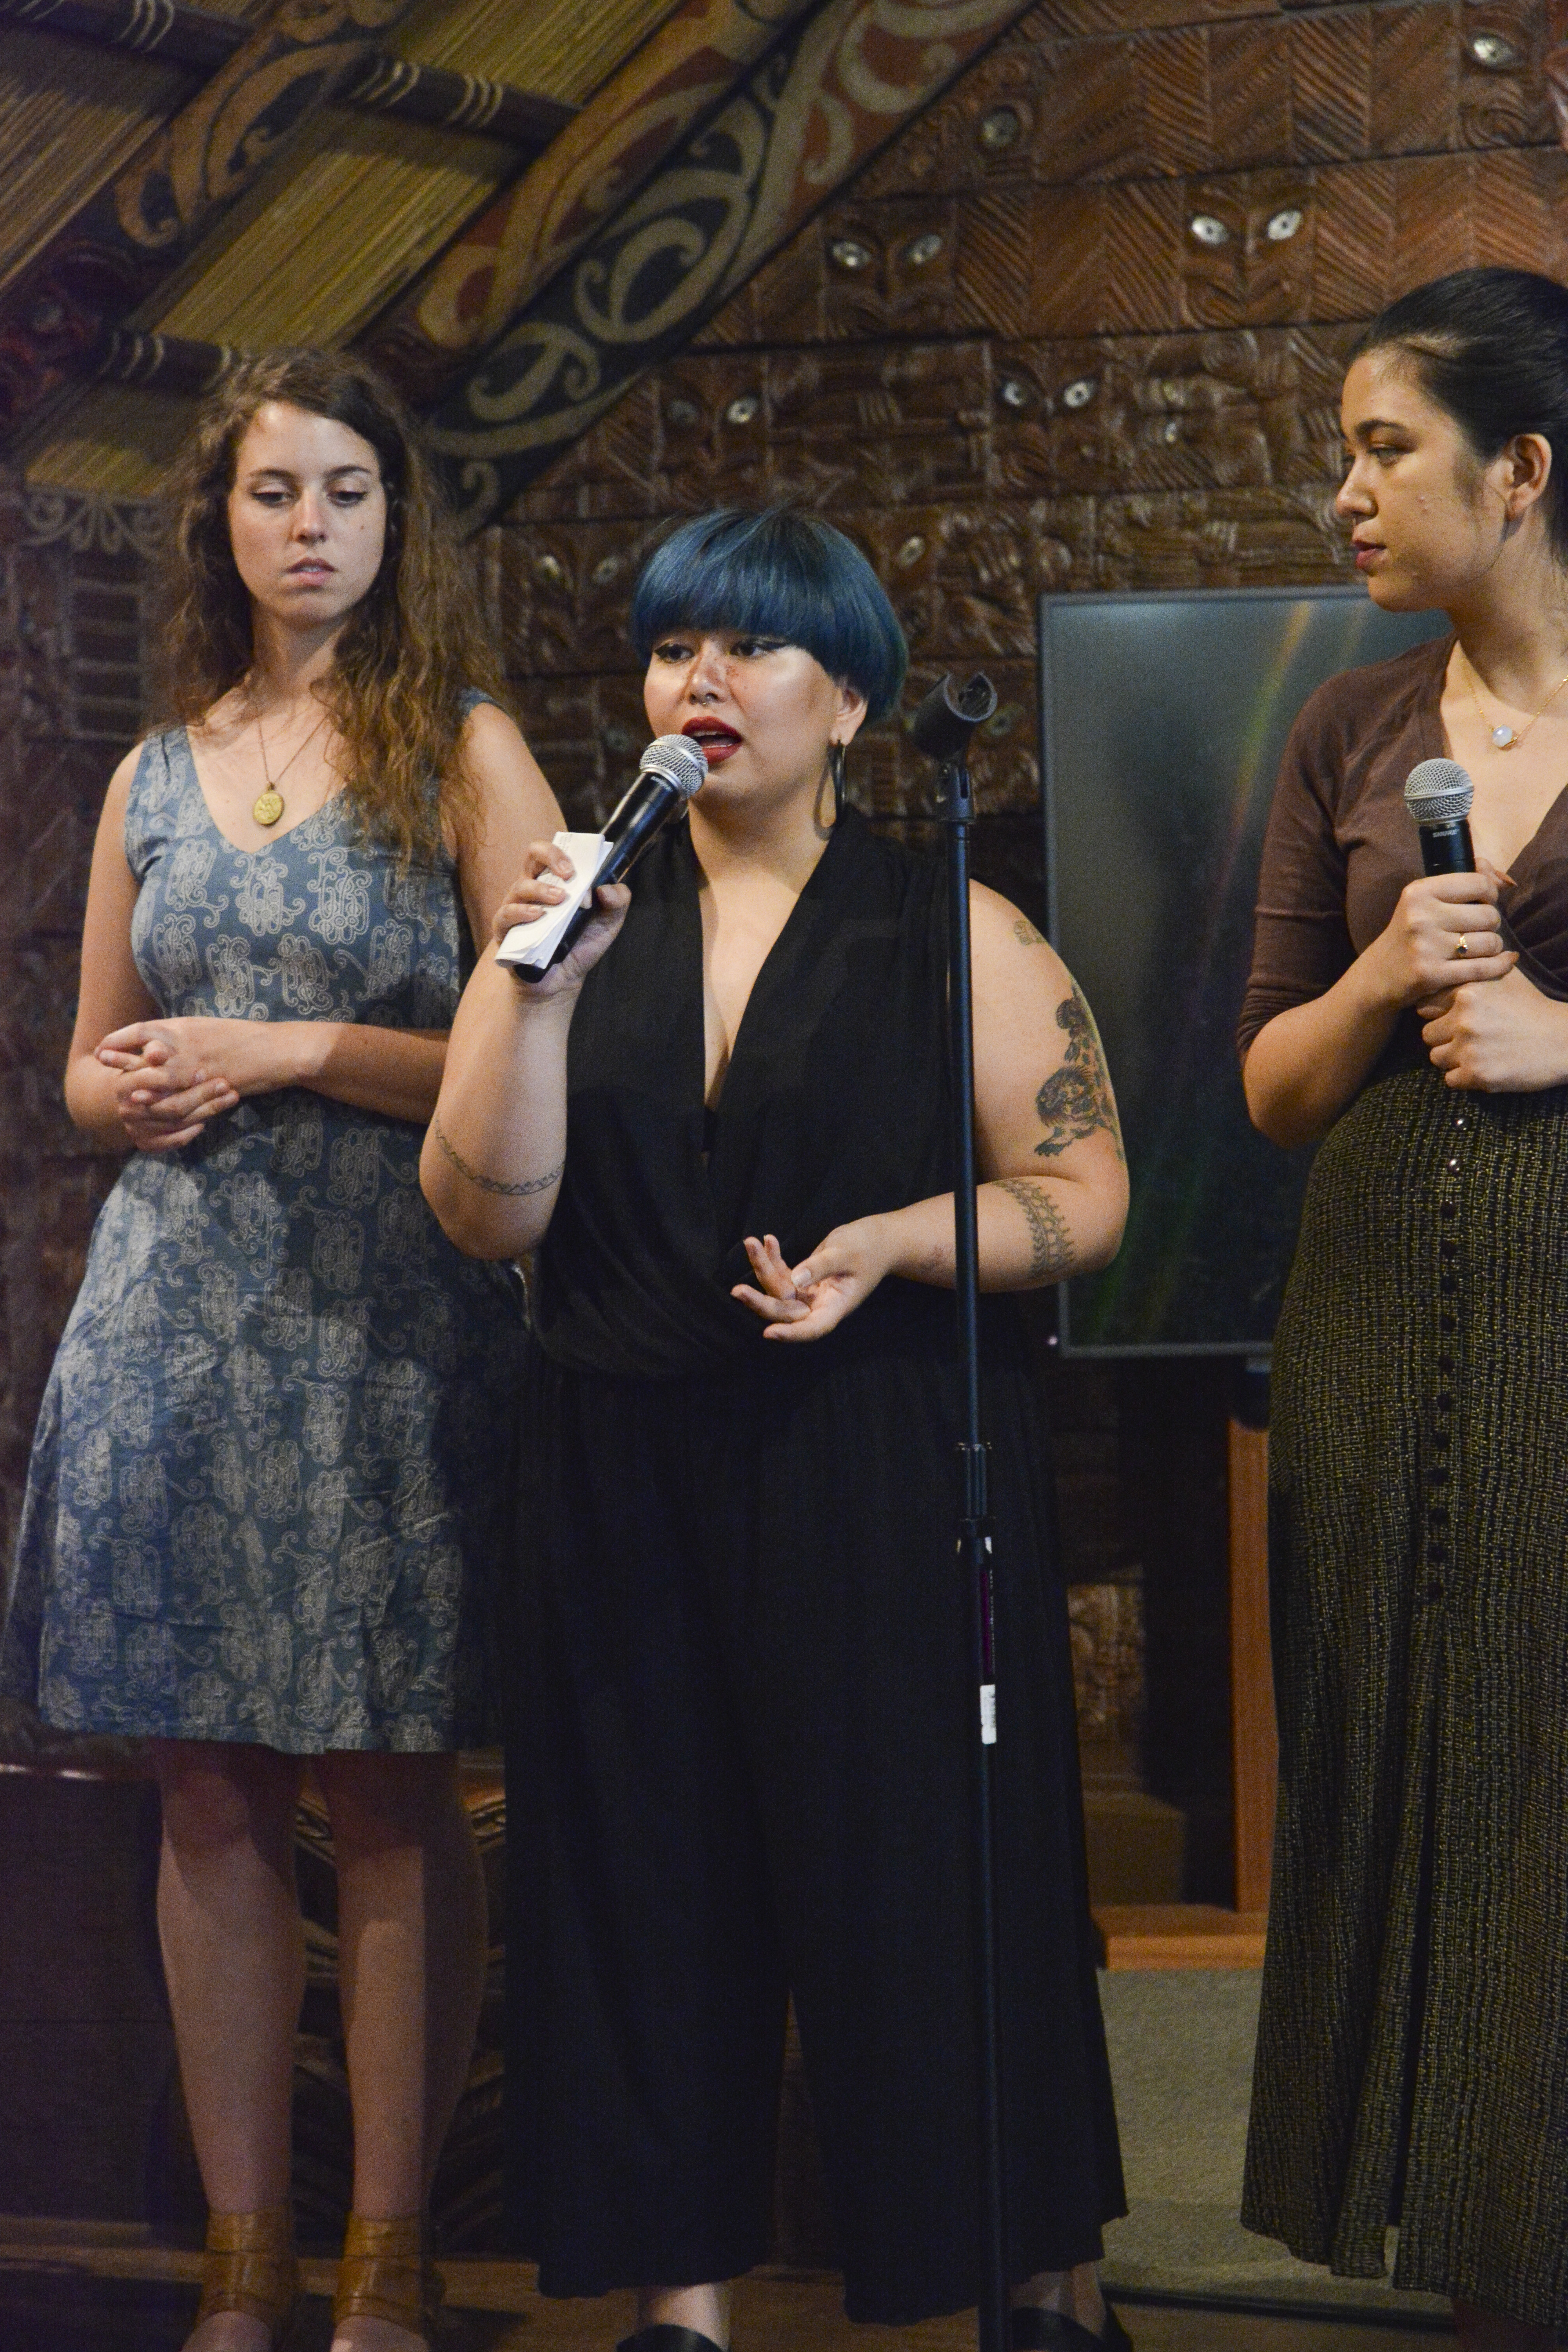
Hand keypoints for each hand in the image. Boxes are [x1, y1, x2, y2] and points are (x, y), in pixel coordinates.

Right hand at [95, 1022, 240, 1151]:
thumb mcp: (146, 1057)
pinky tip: (207, 1120)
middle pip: (172, 1106)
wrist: (127, 1097)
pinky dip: (192, 1131)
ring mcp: (137, 1129)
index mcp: (125, 1085)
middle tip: (225, 1084)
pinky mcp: (146, 1143)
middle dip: (202, 1095)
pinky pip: (174, 1140)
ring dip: (208, 1110)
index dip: (180, 1077)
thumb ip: (154, 1051)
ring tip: (230, 1097)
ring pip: (179, 1123)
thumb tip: (158, 1052)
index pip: (155, 1082)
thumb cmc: (143, 1070)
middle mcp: (129, 1110)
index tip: (203, 1071)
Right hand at [492, 842, 629, 996]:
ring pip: (520, 887)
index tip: (576, 867)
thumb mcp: (607, 923)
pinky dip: (521, 913)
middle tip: (569, 874)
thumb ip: (618, 902)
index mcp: (554, 879)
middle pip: (532, 855)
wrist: (562, 979)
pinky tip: (538, 916)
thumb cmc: (580, 942)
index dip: (561, 852)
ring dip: (541, 891)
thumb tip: (607, 888)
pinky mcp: (505, 930)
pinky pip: (505, 915)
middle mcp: (533, 887)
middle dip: (550, 857)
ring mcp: (516, 907)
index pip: (551, 851)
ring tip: (560, 900)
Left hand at [732, 1221, 894, 1342]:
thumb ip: (821, 1266)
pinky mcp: (804, 1280)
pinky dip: (773, 1259)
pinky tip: (766, 1240)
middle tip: (737, 1292)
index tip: (768, 1332)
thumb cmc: (868, 1247)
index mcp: (836, 1306)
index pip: (812, 1328)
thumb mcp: (845, 1253)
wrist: (878, 1239)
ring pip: (778, 1290)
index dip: (791, 1334)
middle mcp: (820, 1305)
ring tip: (750, 1243)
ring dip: (763, 1268)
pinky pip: (782, 1274)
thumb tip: (796, 1279)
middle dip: (760, 1301)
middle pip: (786, 1312)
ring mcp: (810, 1294)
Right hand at [1366, 866, 1515, 1010]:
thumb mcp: (1425, 900)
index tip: (1482, 903)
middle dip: (1491, 924)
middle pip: (1489, 915)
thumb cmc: (1409, 934)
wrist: (1377, 976)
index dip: (1490, 894)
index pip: (1478, 884)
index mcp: (1419, 892)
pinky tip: (1505, 961)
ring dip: (1493, 946)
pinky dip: (1500, 964)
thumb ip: (1466, 881)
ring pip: (1490, 942)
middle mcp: (1421, 916)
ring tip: (1479, 948)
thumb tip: (1505, 881)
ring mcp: (1426, 947)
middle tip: (1478, 930)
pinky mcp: (1432, 975)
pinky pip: (1483, 968)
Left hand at [1419, 964, 1567, 1090]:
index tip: (1452, 1018)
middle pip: (1428, 1034)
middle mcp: (1462, 1019)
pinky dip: (1464, 1078)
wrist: (1563, 1040)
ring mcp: (1468, 1048)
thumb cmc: (1533, 1006)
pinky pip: (1450, 1080)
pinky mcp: (1477, 1075)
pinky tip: (1484, 1067)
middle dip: (1444, 1038)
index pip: (1424, 1006)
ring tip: (1477, 1053)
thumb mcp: (1507, 976)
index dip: (1437, 1013)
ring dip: (1452, 1059)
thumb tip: (1461, 953)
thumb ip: (1478, 968)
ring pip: (1436, 1058)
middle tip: (1467, 1039)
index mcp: (1465, 992)